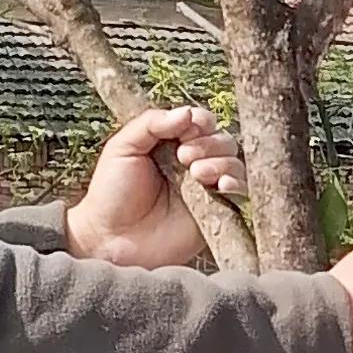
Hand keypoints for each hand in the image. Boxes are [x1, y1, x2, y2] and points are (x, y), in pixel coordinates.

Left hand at [64, 104, 244, 269]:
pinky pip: (241, 193)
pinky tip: (222, 185)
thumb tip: (188, 112)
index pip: (201, 122)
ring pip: (234, 163)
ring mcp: (206, 189)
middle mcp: (193, 164)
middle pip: (223, 140)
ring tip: (196, 174)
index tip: (185, 131)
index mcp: (171, 143)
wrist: (111, 240)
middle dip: (209, 143)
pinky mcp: (215, 213)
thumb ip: (152, 123)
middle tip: (184, 157)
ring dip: (221, 162)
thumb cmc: (111, 195)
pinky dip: (238, 184)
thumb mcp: (123, 147)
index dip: (200, 122)